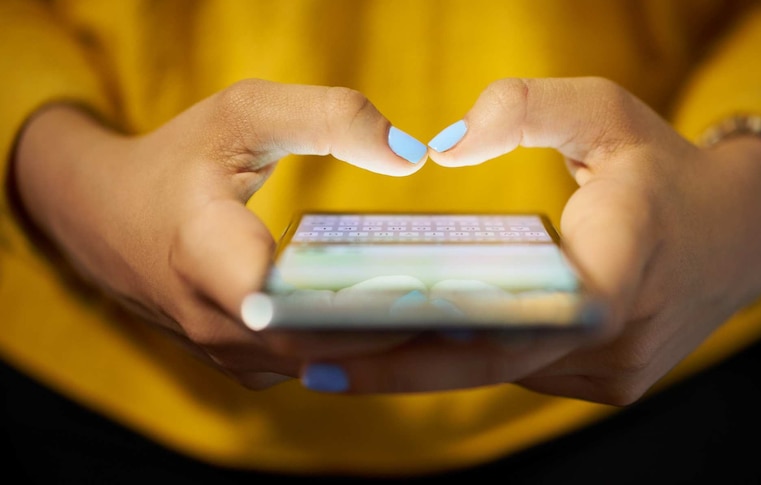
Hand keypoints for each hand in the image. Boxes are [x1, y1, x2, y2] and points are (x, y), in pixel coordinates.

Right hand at [13, 79, 428, 388]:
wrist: (104, 217)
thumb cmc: (178, 160)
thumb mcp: (244, 114)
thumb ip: (329, 117)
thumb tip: (413, 154)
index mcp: (205, 254)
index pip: (290, 303)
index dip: (362, 305)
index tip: (431, 292)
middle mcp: (215, 323)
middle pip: (323, 344)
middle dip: (400, 330)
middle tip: (479, 308)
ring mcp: (229, 354)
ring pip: (323, 365)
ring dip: (388, 346)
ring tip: (462, 319)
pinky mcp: (244, 364)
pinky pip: (314, 366)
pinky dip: (361, 350)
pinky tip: (413, 323)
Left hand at [298, 77, 760, 403]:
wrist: (737, 236)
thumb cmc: (662, 168)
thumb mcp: (604, 111)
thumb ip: (526, 107)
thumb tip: (445, 146)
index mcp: (622, 263)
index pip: (519, 317)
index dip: (430, 337)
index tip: (349, 342)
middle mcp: (618, 337)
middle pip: (491, 361)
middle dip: (398, 364)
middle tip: (309, 359)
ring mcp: (615, 371)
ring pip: (503, 373)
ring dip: (427, 364)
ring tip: (341, 351)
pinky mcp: (608, 383)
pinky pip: (523, 372)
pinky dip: (469, 359)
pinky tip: (412, 342)